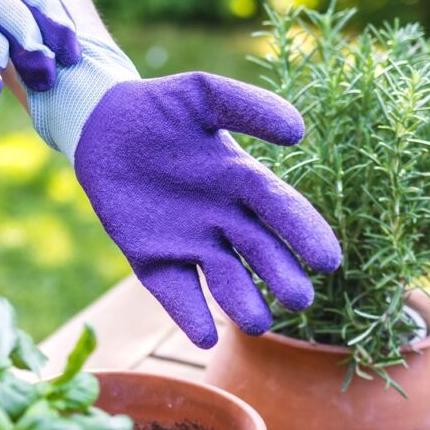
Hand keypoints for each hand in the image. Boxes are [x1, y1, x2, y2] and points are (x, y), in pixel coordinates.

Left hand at [28, 37, 341, 347]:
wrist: (101, 124)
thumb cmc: (159, 108)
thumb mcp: (202, 95)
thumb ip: (247, 107)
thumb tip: (298, 131)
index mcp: (243, 181)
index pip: (282, 210)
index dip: (304, 233)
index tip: (328, 260)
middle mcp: (224, 219)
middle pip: (259, 252)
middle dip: (279, 275)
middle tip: (299, 298)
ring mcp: (189, 243)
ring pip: (224, 280)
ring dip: (241, 303)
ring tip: (255, 322)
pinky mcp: (152, 259)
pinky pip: (175, 291)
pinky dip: (189, 313)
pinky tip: (203, 333)